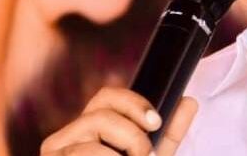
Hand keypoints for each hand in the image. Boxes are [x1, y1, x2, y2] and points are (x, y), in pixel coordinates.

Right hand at [40, 87, 197, 155]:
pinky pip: (81, 154)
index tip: (156, 122)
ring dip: (119, 155)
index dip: (134, 103)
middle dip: (132, 134)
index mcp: (93, 126)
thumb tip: (189, 102)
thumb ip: (169, 134)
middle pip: (100, 114)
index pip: (107, 96)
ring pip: (90, 139)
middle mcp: (70, 135)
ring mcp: (57, 153)